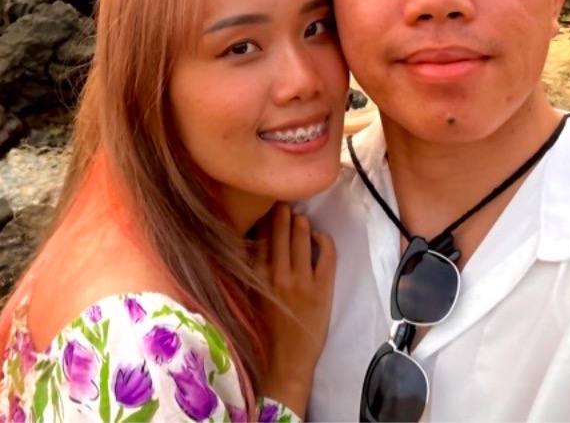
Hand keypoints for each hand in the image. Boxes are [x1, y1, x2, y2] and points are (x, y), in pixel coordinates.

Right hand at [256, 203, 335, 418]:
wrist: (282, 367)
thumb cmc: (260, 335)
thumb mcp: (243, 301)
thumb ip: (244, 275)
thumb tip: (244, 250)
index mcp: (253, 277)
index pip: (258, 237)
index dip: (263, 220)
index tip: (264, 208)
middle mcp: (276, 274)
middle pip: (279, 232)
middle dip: (281, 213)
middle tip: (283, 202)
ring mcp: (301, 281)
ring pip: (301, 239)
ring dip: (301, 224)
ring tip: (300, 217)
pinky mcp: (322, 290)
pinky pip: (326, 256)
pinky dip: (324, 241)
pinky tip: (321, 237)